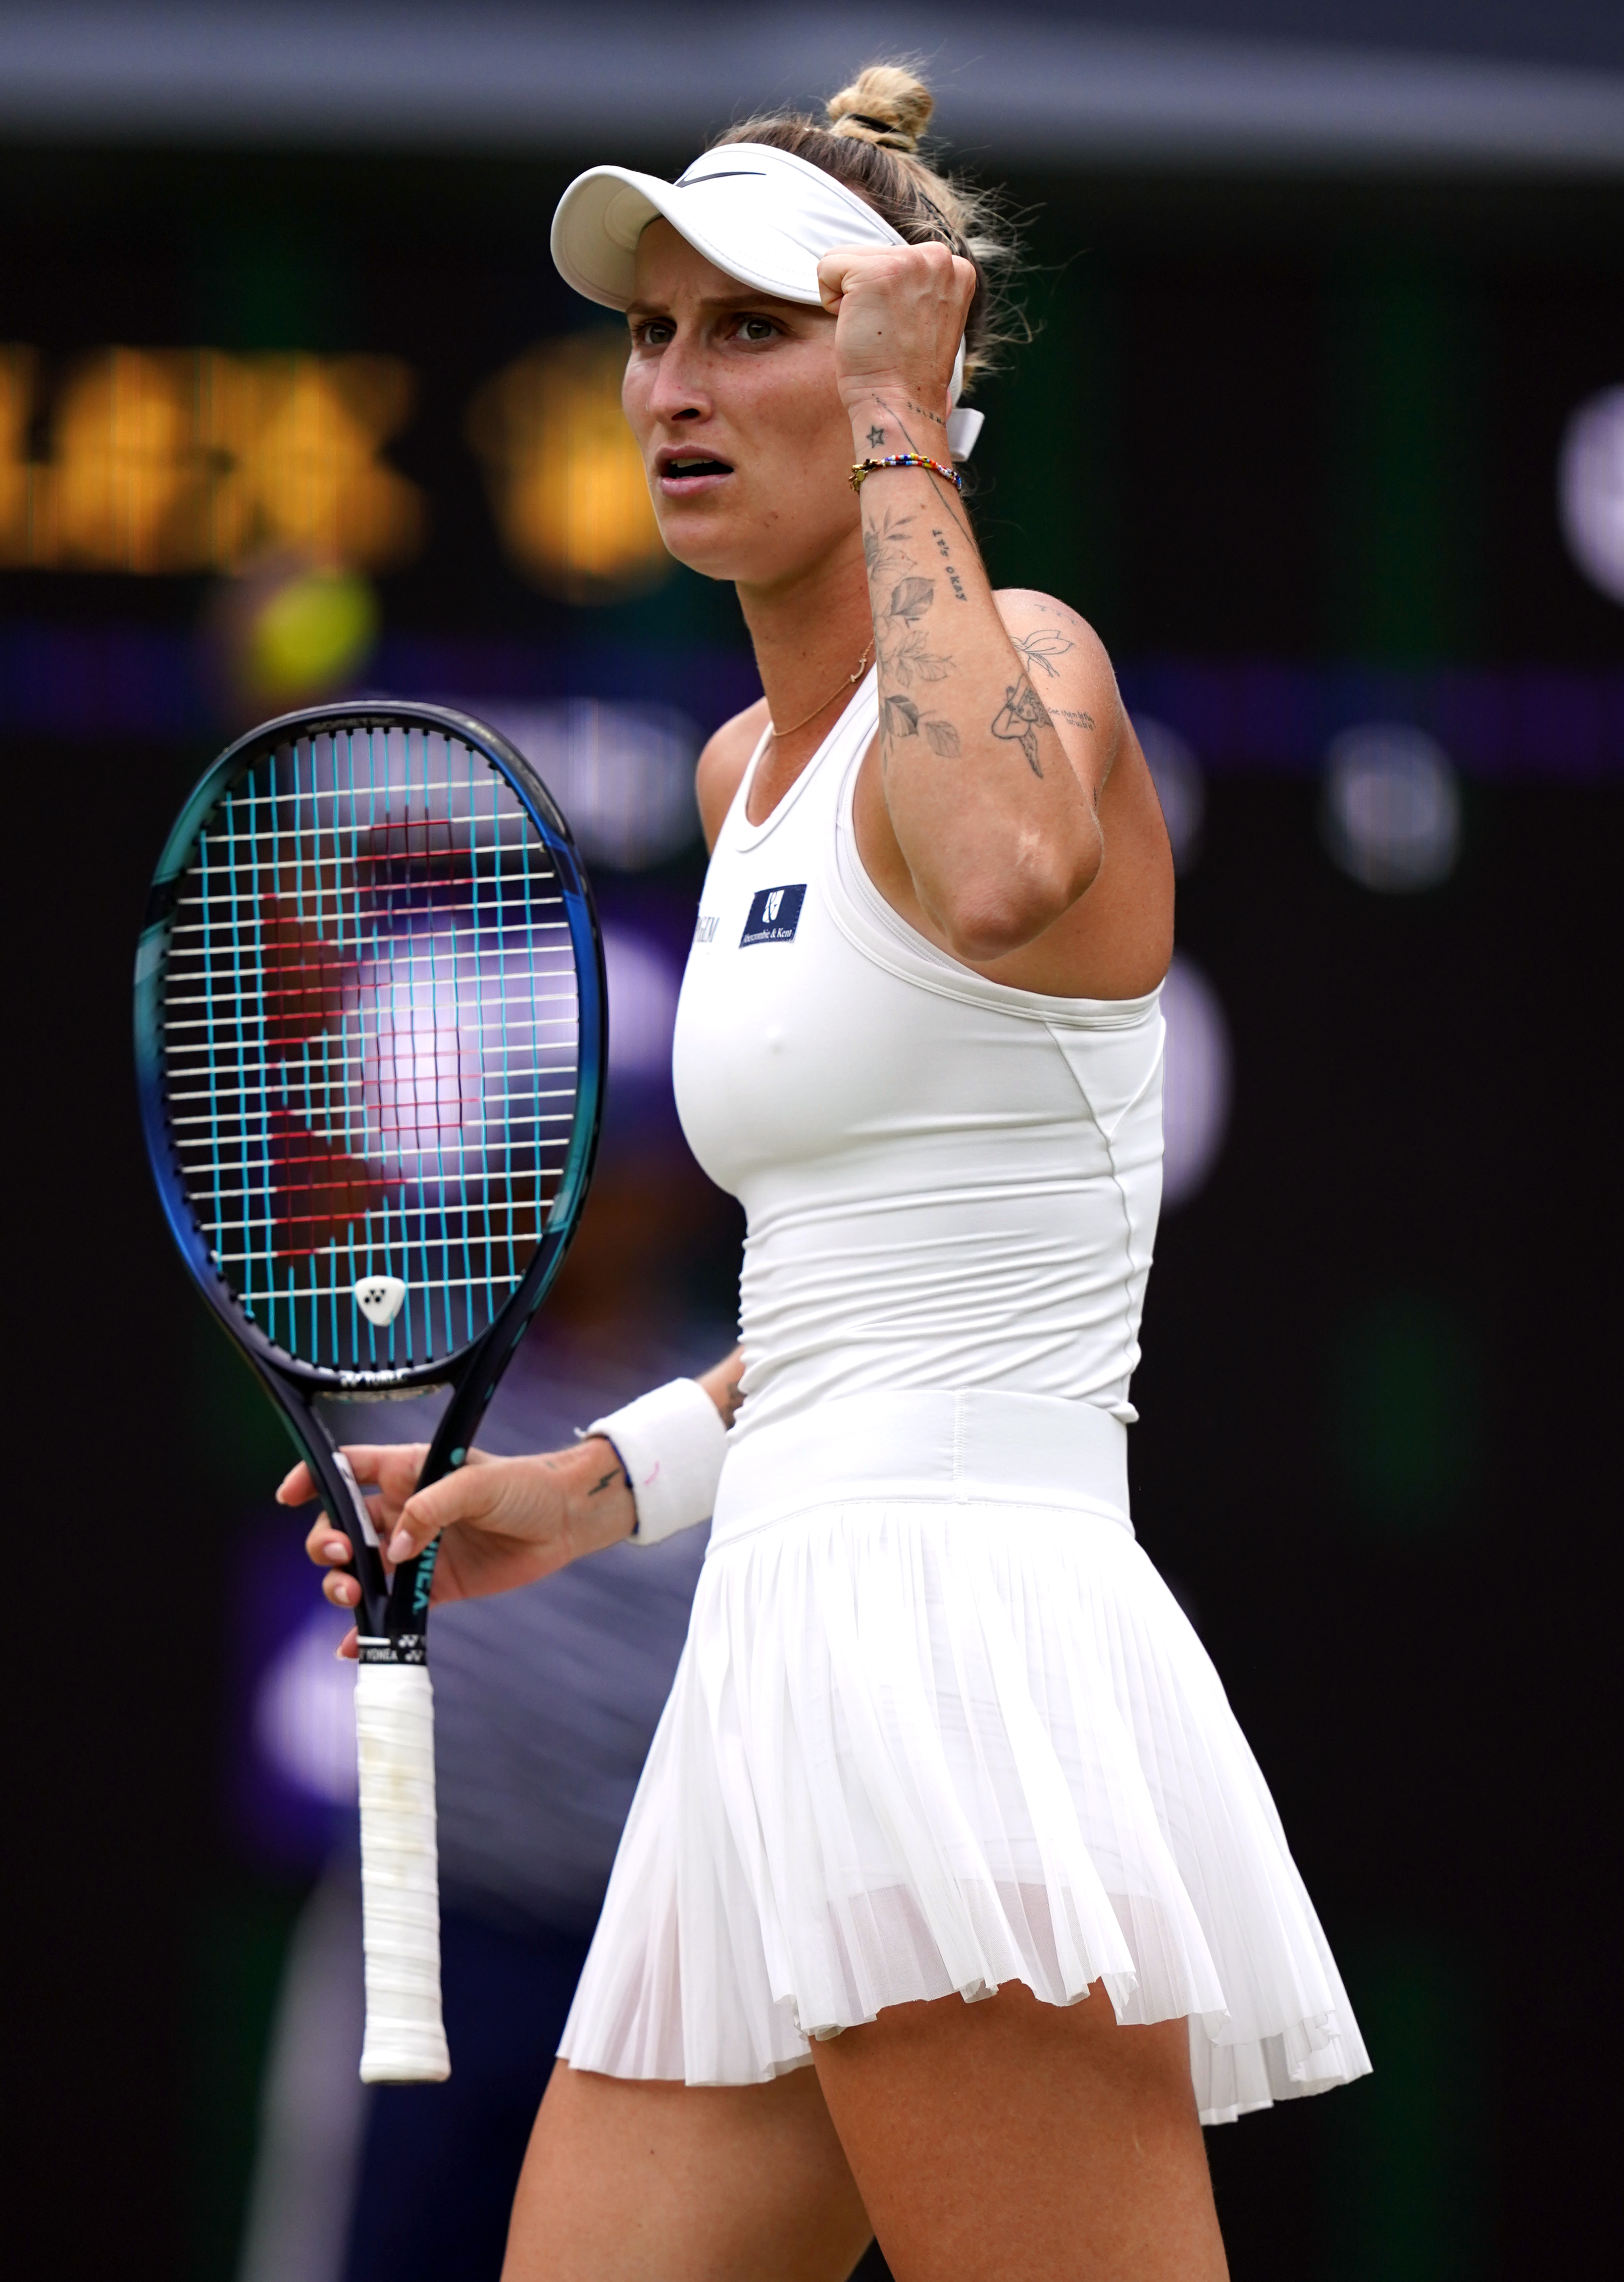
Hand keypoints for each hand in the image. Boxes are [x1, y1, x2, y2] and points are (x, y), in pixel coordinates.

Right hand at [283, 1438, 634, 1658]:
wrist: (565, 1521)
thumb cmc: (525, 1485)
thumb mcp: (477, 1481)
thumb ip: (431, 1508)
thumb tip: (396, 1548)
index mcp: (408, 1472)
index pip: (348, 1468)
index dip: (314, 1477)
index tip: (288, 1496)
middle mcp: (403, 1511)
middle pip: (342, 1527)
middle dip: (327, 1543)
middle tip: (343, 1557)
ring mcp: (415, 1550)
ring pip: (359, 1570)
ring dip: (343, 1586)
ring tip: (353, 1598)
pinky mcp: (432, 1586)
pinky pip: (392, 1608)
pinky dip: (370, 1629)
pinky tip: (353, 1646)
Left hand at [816, 241, 974, 429]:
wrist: (901, 406)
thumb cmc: (906, 373)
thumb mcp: (928, 316)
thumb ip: (917, 286)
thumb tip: (888, 277)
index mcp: (956, 268)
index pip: (895, 257)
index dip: (886, 297)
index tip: (903, 330)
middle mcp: (938, 257)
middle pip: (870, 254)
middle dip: (866, 294)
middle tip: (887, 334)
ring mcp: (908, 261)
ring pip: (845, 258)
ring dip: (848, 297)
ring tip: (874, 331)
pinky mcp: (874, 272)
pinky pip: (826, 267)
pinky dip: (830, 301)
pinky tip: (857, 328)